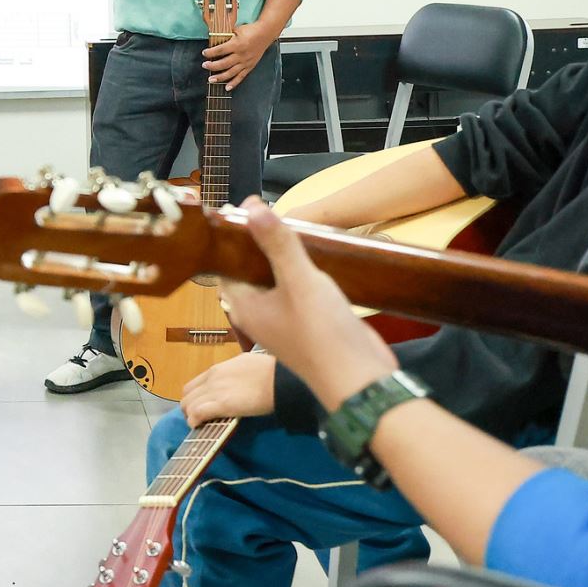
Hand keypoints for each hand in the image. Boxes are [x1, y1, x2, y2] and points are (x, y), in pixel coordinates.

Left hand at [180, 352, 276, 426]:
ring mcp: (215, 390)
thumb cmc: (271, 372)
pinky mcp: (221, 404)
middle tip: (199, 419)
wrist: (278, 379)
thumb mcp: (247, 363)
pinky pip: (196, 413)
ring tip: (199, 425)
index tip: (201, 407)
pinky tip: (199, 426)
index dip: (195, 398)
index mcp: (219, 368)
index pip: (195, 384)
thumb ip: (236, 372)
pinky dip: (194, 421)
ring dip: (190, 416)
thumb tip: (237, 378)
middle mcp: (213, 377)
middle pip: (187, 395)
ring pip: (188, 404)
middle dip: (189, 408)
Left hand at [203, 20, 276, 90]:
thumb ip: (226, 35)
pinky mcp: (250, 66)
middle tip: (204, 66)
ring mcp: (245, 62)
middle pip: (224, 63)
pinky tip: (227, 88)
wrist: (265, 33)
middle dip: (212, 66)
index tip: (204, 53)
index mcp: (237, 44)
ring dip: (220, 77)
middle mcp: (241, 55)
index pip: (220, 50)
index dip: (211, 52)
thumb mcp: (237, 30)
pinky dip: (234, 83)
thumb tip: (214, 38)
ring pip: (231, 72)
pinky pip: (241, 77)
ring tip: (211, 80)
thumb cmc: (250, 30)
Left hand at [221, 198, 398, 410]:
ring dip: (283, 257)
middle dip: (260, 243)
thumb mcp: (299, 281)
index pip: (228, 263)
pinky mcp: (308, 324)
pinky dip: (302, 272)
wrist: (360, 380)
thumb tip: (252, 207)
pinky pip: (297, 291)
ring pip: (276, 280)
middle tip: (273, 211)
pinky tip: (317, 255)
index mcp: (246, 306)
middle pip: (251, 269)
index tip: (247, 207)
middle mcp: (260, 314)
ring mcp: (285, 321)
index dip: (234, 236)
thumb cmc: (322, 333)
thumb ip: (277, 243)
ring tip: (295, 226)